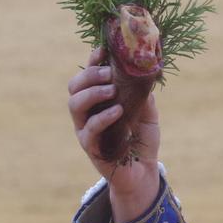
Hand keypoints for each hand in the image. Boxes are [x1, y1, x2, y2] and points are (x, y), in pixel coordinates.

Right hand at [68, 46, 160, 220]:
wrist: (143, 172)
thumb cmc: (142, 140)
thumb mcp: (147, 113)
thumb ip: (143, 95)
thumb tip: (143, 75)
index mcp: (98, 100)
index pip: (89, 76)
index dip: (93, 61)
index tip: (103, 50)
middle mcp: (87, 112)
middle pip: (75, 87)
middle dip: (90, 75)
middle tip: (110, 73)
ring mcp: (85, 129)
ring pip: (75, 104)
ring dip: (92, 93)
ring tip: (112, 89)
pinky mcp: (90, 147)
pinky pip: (90, 129)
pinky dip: (103, 117)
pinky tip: (118, 111)